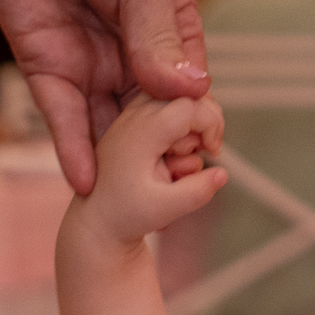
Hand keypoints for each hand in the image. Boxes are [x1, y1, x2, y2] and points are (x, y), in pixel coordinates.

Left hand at [0, 0, 209, 194]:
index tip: (201, 149)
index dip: (191, 118)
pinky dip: (73, 152)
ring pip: (105, 127)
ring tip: (127, 202)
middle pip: (145, 118)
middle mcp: (127, 55)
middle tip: (167, 189)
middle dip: (155, 155)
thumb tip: (187, 89)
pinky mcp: (45, 71)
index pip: (184, 86)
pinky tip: (87, 183)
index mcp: (165, 28)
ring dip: (116, 164)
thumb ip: (157, 34)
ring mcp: (86, 66)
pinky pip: (61, 119)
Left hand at [72, 93, 225, 247]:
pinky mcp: (131, 121)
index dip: (212, 124)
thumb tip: (223, 173)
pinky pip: (163, 106)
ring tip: (179, 156)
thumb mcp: (159, 210)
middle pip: (185, 93)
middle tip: (200, 152)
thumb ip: (194, 193)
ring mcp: (131, 115)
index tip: (214, 151)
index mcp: (141, 130)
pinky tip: (172, 152)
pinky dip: (176, 123)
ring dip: (189, 121)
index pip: (190, 103)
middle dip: (203, 121)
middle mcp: (134, 114)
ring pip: (175, 96)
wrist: (90, 221)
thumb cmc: (121, 218)